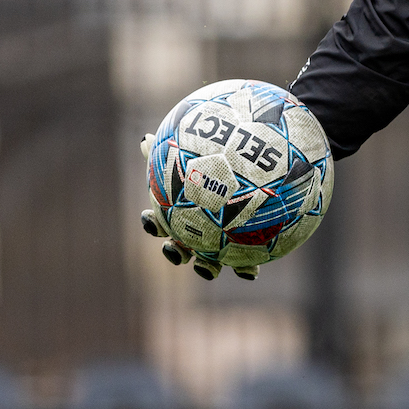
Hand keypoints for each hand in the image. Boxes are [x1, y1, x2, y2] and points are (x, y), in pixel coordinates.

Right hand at [138, 134, 258, 281]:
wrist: (264, 176)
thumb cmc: (225, 163)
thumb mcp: (200, 154)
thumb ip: (175, 149)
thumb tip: (144, 138)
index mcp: (184, 214)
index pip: (160, 221)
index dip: (152, 222)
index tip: (150, 217)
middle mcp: (198, 233)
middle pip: (179, 248)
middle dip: (173, 252)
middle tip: (173, 248)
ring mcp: (220, 245)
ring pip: (208, 263)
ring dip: (205, 268)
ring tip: (207, 268)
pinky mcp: (246, 252)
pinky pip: (244, 265)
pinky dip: (245, 270)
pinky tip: (252, 270)